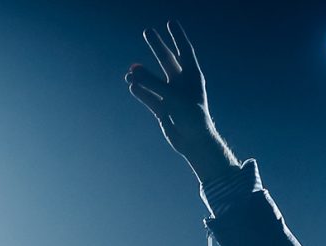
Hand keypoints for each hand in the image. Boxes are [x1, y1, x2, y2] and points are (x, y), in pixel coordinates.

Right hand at [125, 22, 233, 176]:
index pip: (184, 51)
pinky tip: (132, 86)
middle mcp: (182, 85)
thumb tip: (132, 72)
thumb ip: (153, 83)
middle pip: (167, 60)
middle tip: (147, 31)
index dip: (177, 37)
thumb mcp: (173, 96)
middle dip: (157, 46)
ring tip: (130, 70)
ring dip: (142, 73)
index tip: (171, 22)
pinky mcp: (163, 110)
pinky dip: (140, 92)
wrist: (195, 143)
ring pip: (154, 79)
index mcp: (193, 77)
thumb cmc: (191, 117)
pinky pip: (148, 97)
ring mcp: (172, 97)